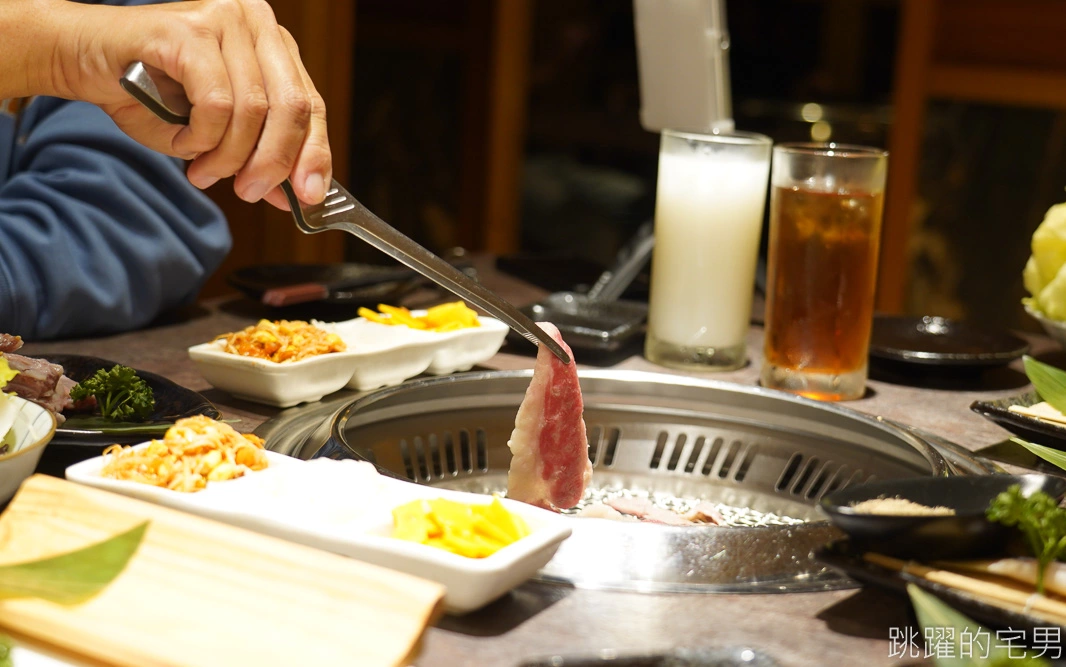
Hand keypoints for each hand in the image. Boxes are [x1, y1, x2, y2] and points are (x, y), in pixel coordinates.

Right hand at [51, 0, 331, 208]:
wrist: (82, 60)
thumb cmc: (149, 93)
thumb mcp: (217, 134)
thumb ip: (260, 155)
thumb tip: (298, 195)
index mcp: (271, 43)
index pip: (312, 104)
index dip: (314, 154)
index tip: (309, 196)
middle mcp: (254, 21)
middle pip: (292, 107)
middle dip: (273, 162)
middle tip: (250, 192)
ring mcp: (223, 19)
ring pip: (252, 110)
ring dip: (228, 156)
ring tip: (203, 172)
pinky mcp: (189, 30)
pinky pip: (216, 103)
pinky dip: (202, 137)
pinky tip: (185, 143)